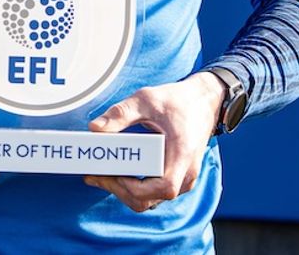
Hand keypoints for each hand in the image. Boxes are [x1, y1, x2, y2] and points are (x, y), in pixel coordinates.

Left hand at [83, 72, 224, 212]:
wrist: (203, 101)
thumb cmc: (178, 101)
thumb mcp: (147, 99)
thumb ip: (121, 113)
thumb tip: (95, 128)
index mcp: (182, 155)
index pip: (164, 187)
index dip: (136, 187)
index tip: (114, 174)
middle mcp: (186, 173)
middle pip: (151, 199)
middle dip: (120, 190)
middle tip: (95, 175)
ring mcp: (183, 179)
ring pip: (150, 200)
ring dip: (124, 191)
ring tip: (100, 175)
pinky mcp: (177, 178)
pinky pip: (154, 193)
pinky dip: (134, 188)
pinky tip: (116, 173)